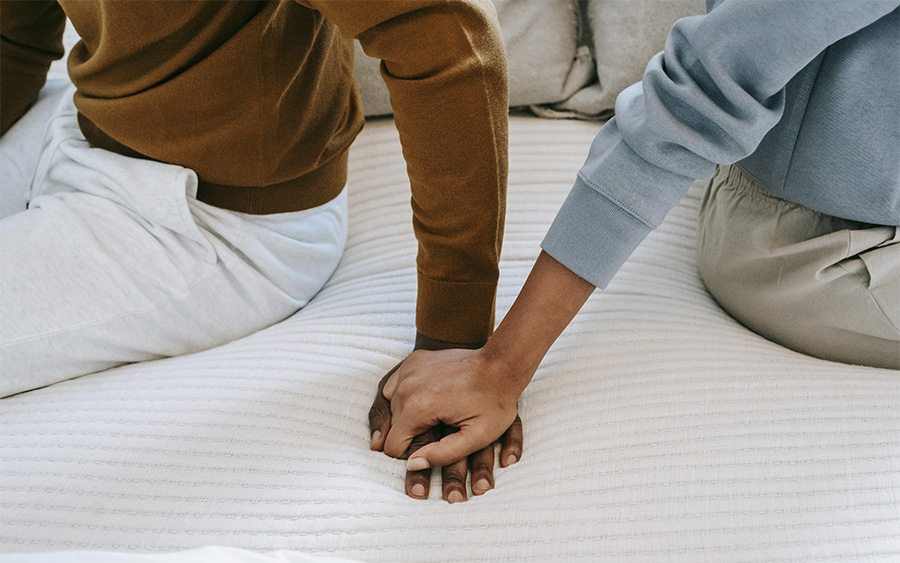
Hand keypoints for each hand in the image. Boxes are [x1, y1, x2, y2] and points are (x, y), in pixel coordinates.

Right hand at [369, 362, 522, 501]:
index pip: (392, 446)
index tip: (432, 451)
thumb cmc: (495, 402)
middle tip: (438, 433)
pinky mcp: (413, 360)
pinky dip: (404, 397)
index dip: (411, 456)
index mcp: (418, 407)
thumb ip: (442, 455)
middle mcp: (406, 386)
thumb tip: (412, 465)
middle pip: (391, 427)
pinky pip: (395, 387)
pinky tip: (424, 402)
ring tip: (433, 418)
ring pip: (391, 407)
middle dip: (410, 436)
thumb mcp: (476, 437)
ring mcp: (408, 369)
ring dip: (406, 417)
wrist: (502, 364)